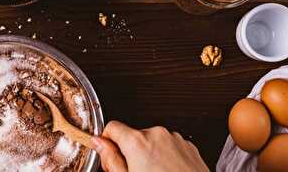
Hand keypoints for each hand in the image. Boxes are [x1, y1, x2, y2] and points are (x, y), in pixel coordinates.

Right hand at [92, 121, 208, 171]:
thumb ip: (110, 159)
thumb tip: (99, 143)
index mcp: (137, 141)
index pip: (112, 127)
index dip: (107, 142)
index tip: (110, 154)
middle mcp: (156, 134)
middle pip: (132, 135)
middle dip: (130, 152)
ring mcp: (175, 138)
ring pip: (151, 141)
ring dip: (148, 154)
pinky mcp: (188, 146)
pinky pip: (168, 146)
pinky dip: (164, 157)